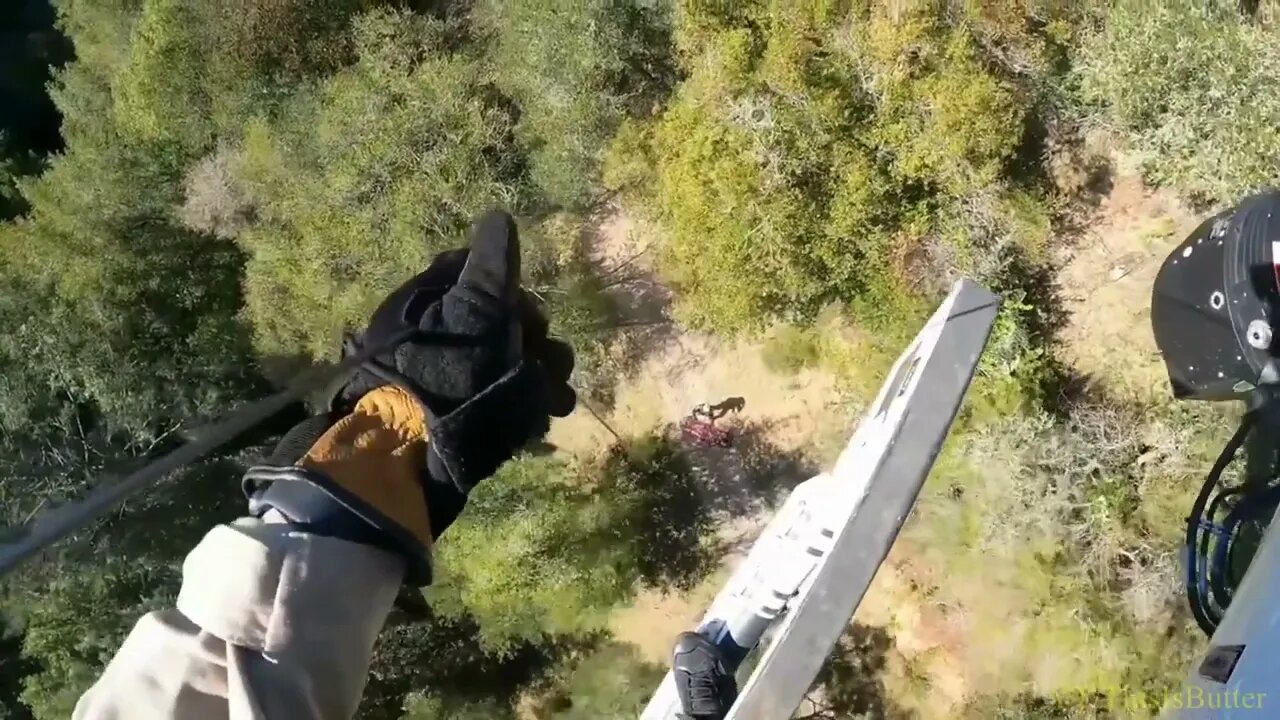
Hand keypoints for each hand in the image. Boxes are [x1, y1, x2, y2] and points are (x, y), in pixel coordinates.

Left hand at [244, 211, 574, 584]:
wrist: (411, 455)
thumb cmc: (450, 374)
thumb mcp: (476, 310)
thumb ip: (492, 264)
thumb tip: (500, 215)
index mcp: (431, 300)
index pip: (483, 274)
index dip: (516, 293)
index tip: (531, 317)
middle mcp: (434, 333)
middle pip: (501, 322)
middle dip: (536, 343)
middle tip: (549, 365)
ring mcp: (443, 376)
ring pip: (506, 363)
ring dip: (540, 378)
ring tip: (555, 402)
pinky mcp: (452, 415)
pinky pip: (497, 399)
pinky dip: (522, 407)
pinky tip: (538, 422)